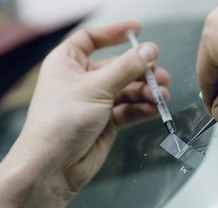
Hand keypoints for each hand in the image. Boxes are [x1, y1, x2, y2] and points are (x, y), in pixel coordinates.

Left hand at [11, 21, 169, 197]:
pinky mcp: (106, 122)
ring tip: (162, 95)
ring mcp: (95, 102)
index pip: (91, 39)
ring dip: (145, 92)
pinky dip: (142, 108)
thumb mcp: (96, 88)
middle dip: (140, 71)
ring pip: (126, 90)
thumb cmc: (62, 122)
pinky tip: (155, 108)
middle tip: (160, 76)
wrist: (54, 166)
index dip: (114, 33)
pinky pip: (128, 110)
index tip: (137, 31)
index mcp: (68, 63)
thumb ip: (126, 69)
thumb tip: (150, 50)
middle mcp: (82, 81)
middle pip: (117, 67)